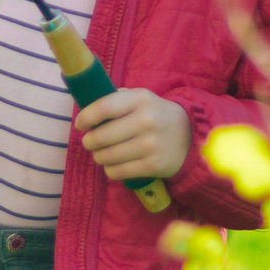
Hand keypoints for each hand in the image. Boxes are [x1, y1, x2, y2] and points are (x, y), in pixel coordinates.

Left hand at [74, 88, 191, 182]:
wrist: (190, 135)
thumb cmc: (154, 114)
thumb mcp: (140, 98)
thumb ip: (115, 99)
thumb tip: (85, 107)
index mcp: (140, 99)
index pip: (104, 108)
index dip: (86, 118)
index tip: (80, 124)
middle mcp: (146, 121)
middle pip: (100, 136)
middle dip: (89, 142)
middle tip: (90, 142)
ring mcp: (150, 145)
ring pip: (106, 156)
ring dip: (98, 157)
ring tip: (101, 153)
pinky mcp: (154, 166)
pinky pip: (118, 172)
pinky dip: (110, 170)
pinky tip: (113, 164)